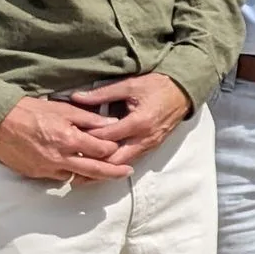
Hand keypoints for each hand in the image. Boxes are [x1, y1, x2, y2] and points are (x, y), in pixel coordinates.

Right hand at [0, 95, 132, 183]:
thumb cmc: (29, 110)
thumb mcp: (63, 108)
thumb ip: (89, 119)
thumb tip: (112, 123)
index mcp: (69, 139)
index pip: (101, 150)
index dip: (112, 148)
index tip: (119, 146)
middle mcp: (60, 158)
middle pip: (94, 170)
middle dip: (113, 172)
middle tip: (126, 172)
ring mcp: (46, 168)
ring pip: (76, 176)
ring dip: (89, 175)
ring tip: (102, 171)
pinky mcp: (35, 174)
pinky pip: (58, 177)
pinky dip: (68, 172)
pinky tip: (74, 166)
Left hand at [68, 73, 191, 166]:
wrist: (184, 91)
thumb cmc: (159, 86)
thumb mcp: (130, 85)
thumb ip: (102, 94)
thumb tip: (77, 97)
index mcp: (138, 122)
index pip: (105, 137)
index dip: (86, 139)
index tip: (70, 138)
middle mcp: (145, 138)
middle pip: (114, 160)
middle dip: (94, 162)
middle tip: (73, 162)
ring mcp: (150, 144)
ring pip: (123, 164)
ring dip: (104, 166)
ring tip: (83, 168)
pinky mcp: (152, 146)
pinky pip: (131, 159)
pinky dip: (115, 162)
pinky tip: (102, 162)